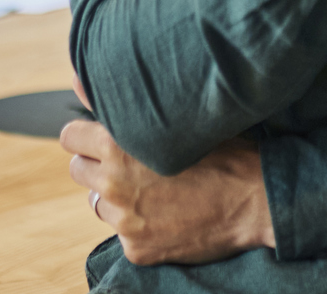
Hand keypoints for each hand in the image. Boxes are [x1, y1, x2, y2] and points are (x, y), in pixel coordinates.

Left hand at [61, 119, 274, 265]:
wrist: (256, 199)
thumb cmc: (222, 149)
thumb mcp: (173, 116)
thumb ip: (118, 102)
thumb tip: (75, 77)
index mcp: (117, 147)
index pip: (70, 137)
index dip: (86, 135)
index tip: (100, 138)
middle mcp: (114, 185)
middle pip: (79, 171)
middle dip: (99, 166)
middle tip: (131, 164)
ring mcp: (125, 221)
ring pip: (99, 204)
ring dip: (117, 198)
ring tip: (153, 190)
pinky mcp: (138, 249)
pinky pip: (124, 234)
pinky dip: (141, 227)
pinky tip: (169, 215)